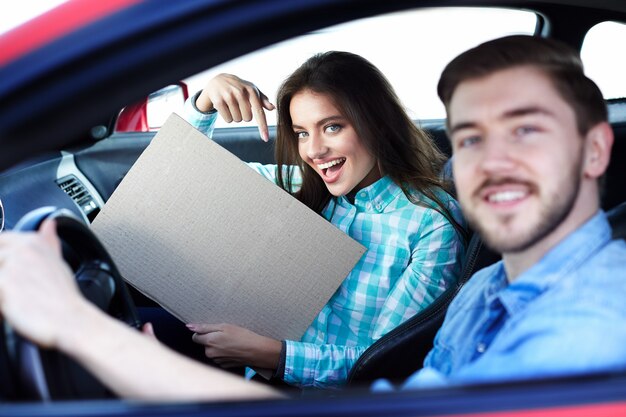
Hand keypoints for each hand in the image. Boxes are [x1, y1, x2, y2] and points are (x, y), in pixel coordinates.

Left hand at [0, 219, 90, 348]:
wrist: (70, 320)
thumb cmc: (64, 297)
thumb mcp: (59, 263)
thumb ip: (48, 242)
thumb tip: (49, 224)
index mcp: (34, 241)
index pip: (2, 240)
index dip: (4, 259)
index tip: (9, 273)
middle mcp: (22, 249)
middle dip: (4, 277)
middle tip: (17, 290)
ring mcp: (11, 266)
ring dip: (4, 289)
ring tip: (15, 301)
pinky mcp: (3, 284)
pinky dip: (1, 304)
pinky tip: (11, 309)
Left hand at [188, 323, 280, 369]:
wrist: (257, 351)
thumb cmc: (242, 336)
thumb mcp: (224, 326)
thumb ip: (205, 327)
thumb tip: (189, 327)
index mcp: (209, 342)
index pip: (195, 337)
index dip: (203, 332)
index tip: (213, 330)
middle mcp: (210, 353)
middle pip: (205, 344)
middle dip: (212, 339)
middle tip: (226, 335)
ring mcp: (217, 360)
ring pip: (212, 351)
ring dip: (219, 346)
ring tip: (232, 342)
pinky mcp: (224, 365)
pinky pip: (219, 357)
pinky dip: (224, 353)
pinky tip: (234, 349)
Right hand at [195, 73, 274, 141]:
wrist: (218, 80)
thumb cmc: (239, 87)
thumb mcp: (251, 90)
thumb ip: (262, 100)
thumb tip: (272, 108)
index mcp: (251, 91)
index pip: (259, 112)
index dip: (263, 126)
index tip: (265, 139)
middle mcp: (241, 92)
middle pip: (247, 119)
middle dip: (244, 115)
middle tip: (239, 106)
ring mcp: (229, 96)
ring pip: (237, 120)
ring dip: (235, 116)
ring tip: (231, 105)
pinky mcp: (219, 101)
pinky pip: (228, 119)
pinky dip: (227, 117)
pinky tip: (225, 107)